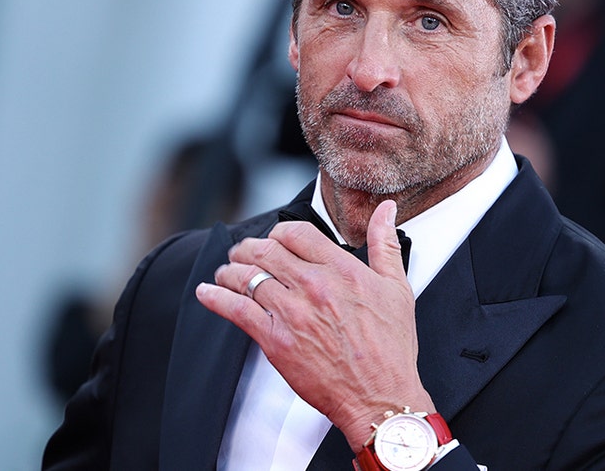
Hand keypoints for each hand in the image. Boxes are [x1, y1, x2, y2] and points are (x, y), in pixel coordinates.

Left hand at [196, 200, 434, 448]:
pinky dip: (215, 297)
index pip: (296, 233)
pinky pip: (236, 310)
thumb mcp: (397, 288)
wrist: (379, 394)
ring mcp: (292, 313)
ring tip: (226, 272)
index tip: (276, 239)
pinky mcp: (275, 340)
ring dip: (230, 270)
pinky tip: (207, 292)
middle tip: (242, 252)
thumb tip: (386, 209)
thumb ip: (386, 244)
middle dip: (248, 248)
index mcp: (343, 269)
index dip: (279, 232)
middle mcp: (314, 286)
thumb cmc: (391, 346)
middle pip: (265, 251)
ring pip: (247, 276)